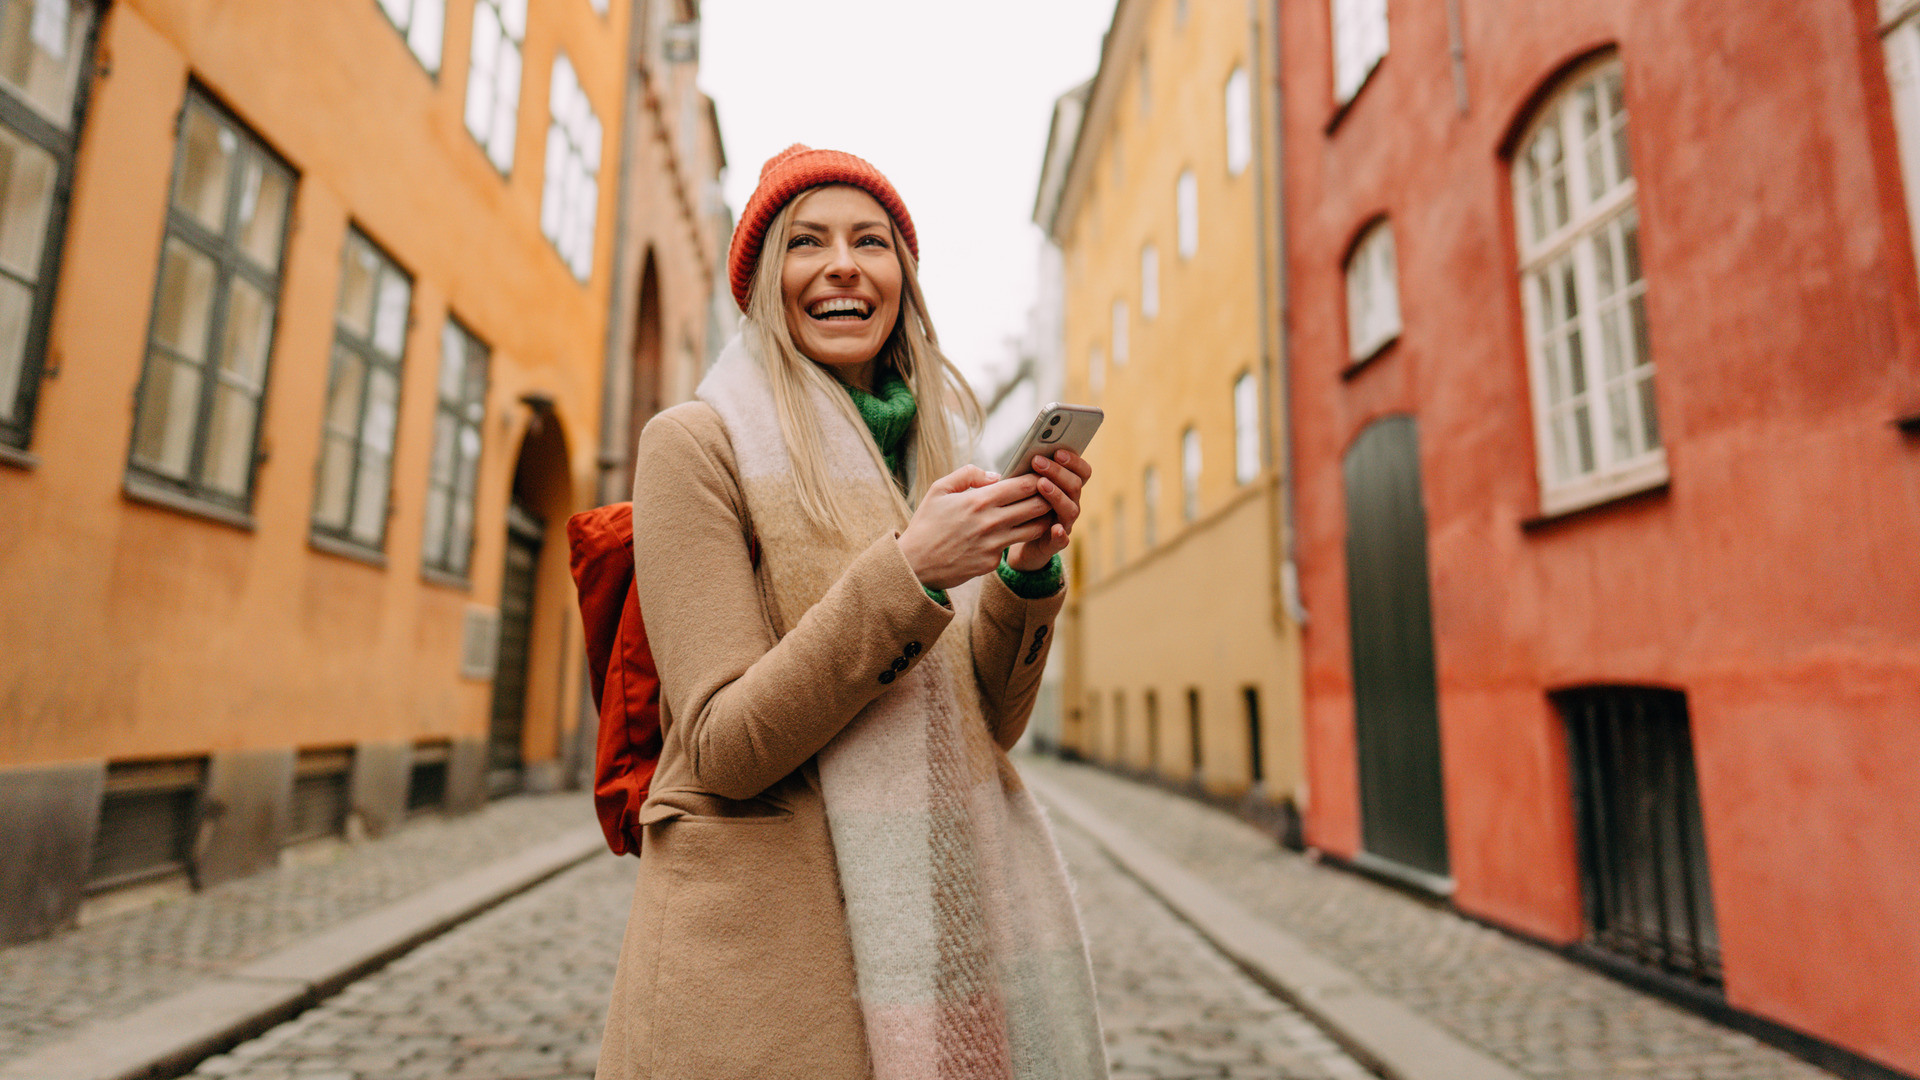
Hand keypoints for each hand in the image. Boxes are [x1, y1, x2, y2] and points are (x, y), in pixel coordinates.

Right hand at [899, 465, 1052, 591]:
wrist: (914, 564)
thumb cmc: (926, 523)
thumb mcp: (939, 489)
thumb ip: (968, 474)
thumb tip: (995, 476)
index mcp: (979, 500)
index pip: (1023, 485)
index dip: (1038, 478)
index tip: (1042, 475)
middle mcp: (991, 522)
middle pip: (1037, 506)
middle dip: (1047, 497)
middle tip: (1048, 493)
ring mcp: (994, 544)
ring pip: (1035, 529)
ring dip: (1041, 519)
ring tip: (1039, 512)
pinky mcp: (992, 562)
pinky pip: (1013, 546)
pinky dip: (1016, 538)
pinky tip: (1014, 532)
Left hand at [1005, 449, 1090, 571]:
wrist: (1015, 538)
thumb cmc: (1021, 505)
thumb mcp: (1025, 485)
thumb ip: (1031, 472)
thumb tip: (1027, 454)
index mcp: (1067, 489)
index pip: (1082, 472)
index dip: (1074, 461)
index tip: (1057, 451)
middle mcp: (1070, 504)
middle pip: (1075, 486)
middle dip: (1057, 472)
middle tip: (1037, 461)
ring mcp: (1064, 524)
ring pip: (1071, 509)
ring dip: (1057, 495)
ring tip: (1041, 484)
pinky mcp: (1054, 544)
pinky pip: (1062, 540)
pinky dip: (1061, 534)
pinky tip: (1055, 528)